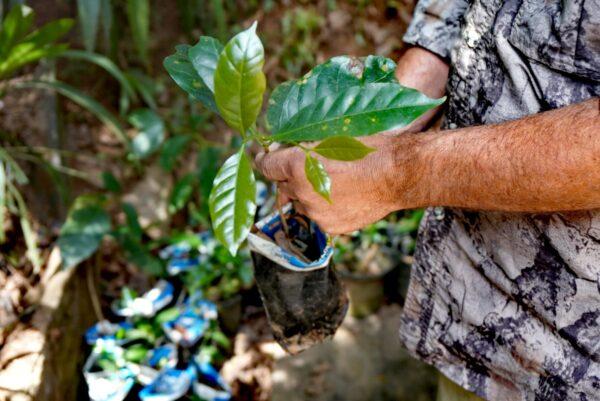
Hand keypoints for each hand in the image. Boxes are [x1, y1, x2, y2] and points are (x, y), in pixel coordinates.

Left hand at [255, 133, 423, 234]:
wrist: (398, 174)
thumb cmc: (368, 148)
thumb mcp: (331, 135)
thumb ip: (301, 144)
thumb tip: (281, 149)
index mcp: (297, 165)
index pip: (265, 166)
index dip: (267, 160)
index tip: (268, 159)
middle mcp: (301, 191)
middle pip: (282, 185)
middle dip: (289, 177)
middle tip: (307, 167)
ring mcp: (315, 212)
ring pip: (299, 203)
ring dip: (306, 194)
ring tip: (331, 183)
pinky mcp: (329, 227)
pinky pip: (317, 216)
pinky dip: (323, 208)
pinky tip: (342, 197)